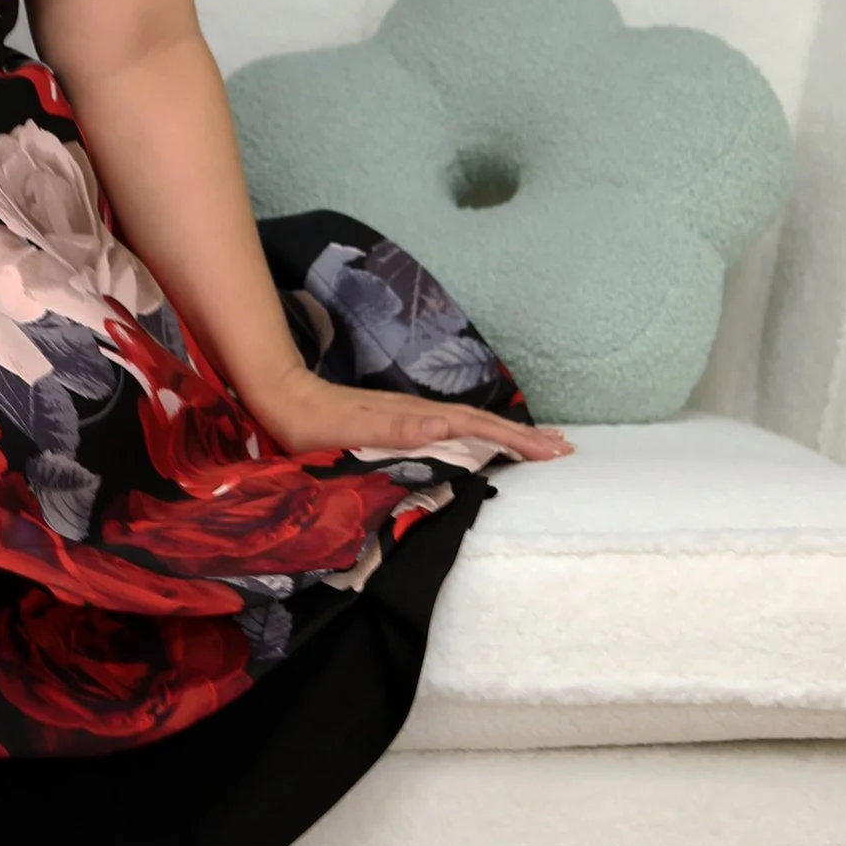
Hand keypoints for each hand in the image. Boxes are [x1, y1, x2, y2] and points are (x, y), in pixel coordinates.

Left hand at [251, 367, 571, 467]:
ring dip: (506, 433)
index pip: (475, 428)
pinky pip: (452, 426)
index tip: (550, 450)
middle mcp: (418, 412)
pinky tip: (483, 438)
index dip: (513, 439)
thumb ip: (396, 428)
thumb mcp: (350, 429)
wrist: (282, 395)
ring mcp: (410, 413)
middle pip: (481, 422)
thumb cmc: (311, 422)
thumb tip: (445, 424)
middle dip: (522, 435)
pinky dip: (478, 432)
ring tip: (538, 441)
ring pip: (470, 422)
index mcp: (414, 417)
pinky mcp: (400, 418)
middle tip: (563, 448)